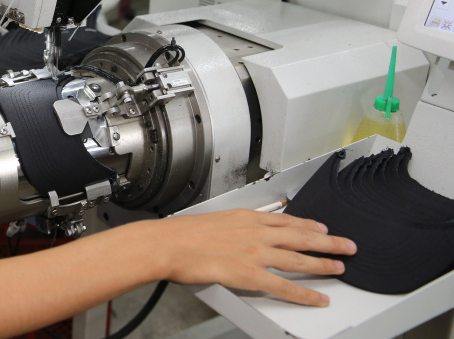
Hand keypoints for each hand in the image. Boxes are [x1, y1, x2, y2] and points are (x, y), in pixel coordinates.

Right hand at [154, 209, 356, 305]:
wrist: (169, 244)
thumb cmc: (182, 234)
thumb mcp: (212, 221)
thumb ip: (230, 228)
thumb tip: (233, 234)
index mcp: (245, 217)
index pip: (286, 219)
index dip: (308, 223)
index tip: (321, 226)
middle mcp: (255, 232)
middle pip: (301, 236)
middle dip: (327, 241)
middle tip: (346, 245)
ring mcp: (255, 253)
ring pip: (299, 259)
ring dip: (323, 263)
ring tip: (339, 267)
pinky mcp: (250, 274)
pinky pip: (284, 286)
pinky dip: (305, 294)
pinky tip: (318, 298)